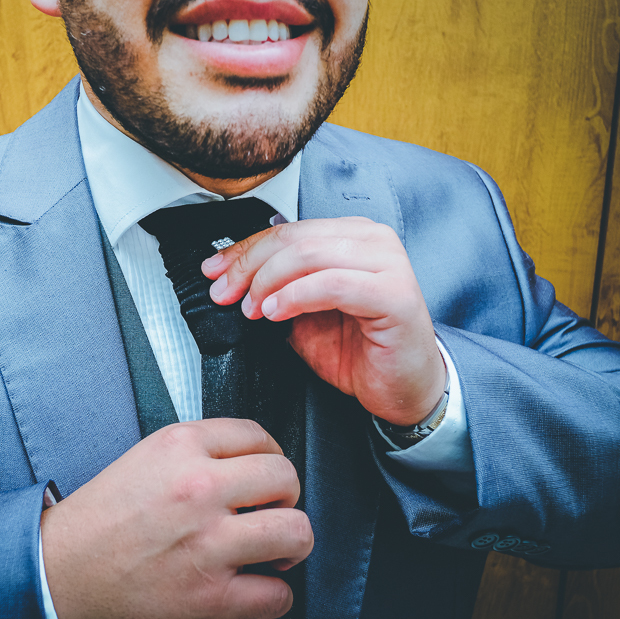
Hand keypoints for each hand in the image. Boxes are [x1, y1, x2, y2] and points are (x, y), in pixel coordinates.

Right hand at [40, 419, 311, 618]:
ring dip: (291, 544)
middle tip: (269, 512)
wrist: (58, 573)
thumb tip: (257, 464)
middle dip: (286, 498)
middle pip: (287, 478)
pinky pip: (278, 595)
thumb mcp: (148, 457)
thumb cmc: (101, 520)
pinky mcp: (210, 598)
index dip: (271, 457)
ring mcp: (208, 544)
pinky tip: (250, 587)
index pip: (260, 435)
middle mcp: (199, 488)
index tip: (266, 477)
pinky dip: (271, 595)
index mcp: (181, 446)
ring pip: (297, 533)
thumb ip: (201, 451)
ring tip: (270, 551)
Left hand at [202, 217, 444, 426]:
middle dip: (249, 265)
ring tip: (253, 308)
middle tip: (226, 293)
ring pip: (310, 254)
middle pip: (294, 237)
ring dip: (269, 281)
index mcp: (352, 236)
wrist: (405, 389)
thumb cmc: (363, 351)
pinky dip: (295, 296)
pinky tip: (276, 312)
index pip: (287, 229)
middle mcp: (373, 241)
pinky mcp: (395, 294)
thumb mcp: (305, 313)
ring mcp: (389, 264)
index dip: (244, 249)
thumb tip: (232, 278)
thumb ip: (278, 287)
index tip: (214, 270)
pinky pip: (332, 284)